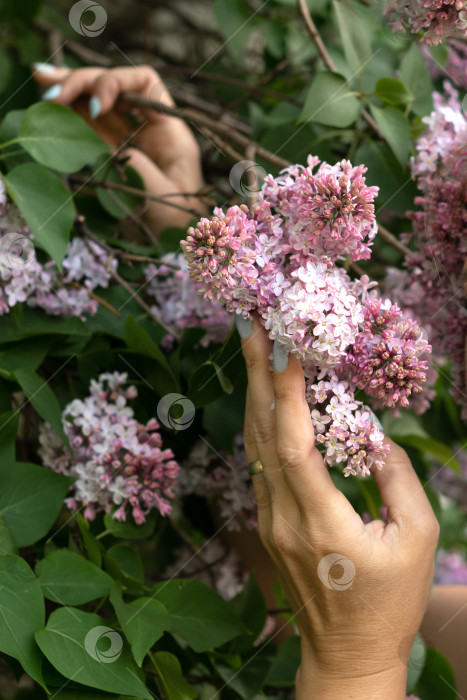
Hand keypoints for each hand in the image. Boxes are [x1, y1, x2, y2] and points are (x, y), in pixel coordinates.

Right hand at [32, 64, 205, 231]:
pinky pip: (89, 121)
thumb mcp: (162, 194)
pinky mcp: (111, 150)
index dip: (116, 83)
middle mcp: (146, 125)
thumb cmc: (179, 220)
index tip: (97, 105)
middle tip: (53, 94)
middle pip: (115, 85)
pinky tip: (48, 98)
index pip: (144, 82)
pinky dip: (69, 108)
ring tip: (42, 80)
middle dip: (84, 82)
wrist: (177, 240)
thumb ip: (136, 167)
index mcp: (168, 129)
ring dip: (70, 87)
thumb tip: (104, 145)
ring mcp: (127, 136)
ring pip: (98, 98)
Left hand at [239, 316, 438, 699]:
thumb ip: (396, 477)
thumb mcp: (416, 539)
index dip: (285, 393)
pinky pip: (258, 462)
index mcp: (322, 522)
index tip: (283, 347)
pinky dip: (260, 422)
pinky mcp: (266, 522)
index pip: (295, 446)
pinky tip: (262, 397)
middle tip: (249, 325)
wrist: (346, 653)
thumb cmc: (388, 600)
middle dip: (253, 374)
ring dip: (252, 393)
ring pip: (253, 445)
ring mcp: (268, 520)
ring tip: (252, 348)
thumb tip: (373, 431)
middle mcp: (283, 517)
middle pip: (261, 434)